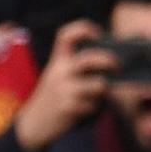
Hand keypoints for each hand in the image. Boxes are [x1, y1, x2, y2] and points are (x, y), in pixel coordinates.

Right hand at [13, 19, 114, 151]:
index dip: (84, 29)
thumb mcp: (58, 75)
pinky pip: (95, 104)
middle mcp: (59, 71)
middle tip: (117, 64)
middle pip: (90, 58)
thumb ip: (77, 66)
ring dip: (103, 90)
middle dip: (108, 60)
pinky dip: (93, 107)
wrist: (33, 122)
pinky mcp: (69, 106)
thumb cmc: (53, 96)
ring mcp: (64, 89)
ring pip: (99, 84)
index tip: (99, 34)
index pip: (66, 35)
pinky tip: (83, 109)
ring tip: (94, 95)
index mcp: (57, 60)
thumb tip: (110, 61)